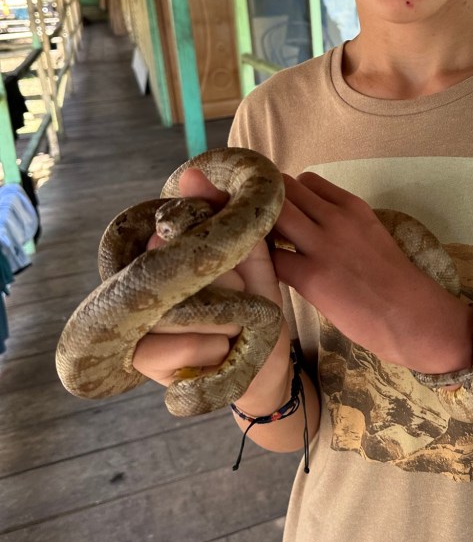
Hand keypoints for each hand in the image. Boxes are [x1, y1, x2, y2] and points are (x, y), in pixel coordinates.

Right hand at [132, 166, 283, 386]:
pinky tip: (220, 352)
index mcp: (167, 256)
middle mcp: (145, 284)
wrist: (265, 367)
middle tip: (242, 304)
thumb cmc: (256, 309)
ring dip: (221, 321)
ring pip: (176, 310)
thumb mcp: (253, 259)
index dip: (204, 248)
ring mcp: (138, 320)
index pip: (167, 233)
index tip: (233, 266)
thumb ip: (226, 216)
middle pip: (173, 270)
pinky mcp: (141, 357)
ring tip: (233, 329)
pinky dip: (209, 348)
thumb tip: (190, 173)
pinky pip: (174, 345)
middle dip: (224, 288)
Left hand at [271, 172, 472, 372]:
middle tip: (259, 226)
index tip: (281, 211)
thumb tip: (312, 229)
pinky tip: (267, 274)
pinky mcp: (311, 276)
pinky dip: (264, 262)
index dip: (288, 195)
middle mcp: (336, 218)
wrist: (412, 316)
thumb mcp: (371, 235)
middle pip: (285, 191)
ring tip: (258, 247)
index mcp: (353, 207)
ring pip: (275, 216)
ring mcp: (323, 245)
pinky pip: (272, 257)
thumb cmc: (394, 283)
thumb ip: (342, 225)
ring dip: (261, 228)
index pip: (306, 181)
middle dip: (267, 205)